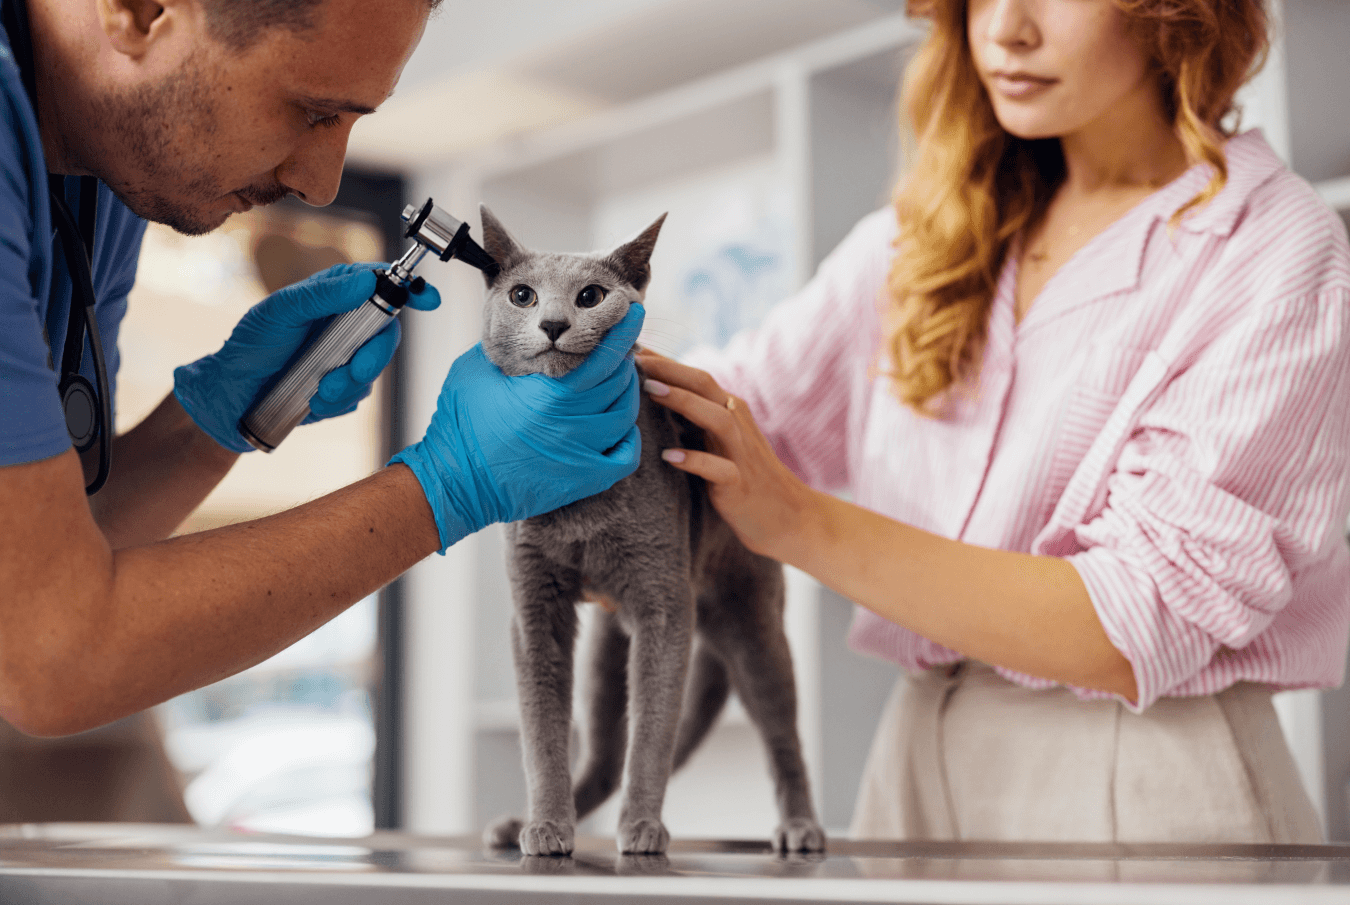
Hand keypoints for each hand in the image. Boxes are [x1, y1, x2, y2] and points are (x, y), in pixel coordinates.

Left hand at [173, 263, 440, 452]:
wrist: (230, 399)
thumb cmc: (250, 346)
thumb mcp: (280, 311)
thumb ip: (323, 295)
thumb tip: (366, 281)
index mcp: (333, 296)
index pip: (380, 284)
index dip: (409, 289)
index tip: (428, 299)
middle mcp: (344, 325)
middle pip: (386, 333)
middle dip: (374, 356)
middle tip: (354, 369)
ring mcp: (345, 358)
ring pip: (374, 370)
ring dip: (349, 384)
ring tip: (318, 390)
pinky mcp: (342, 389)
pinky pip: (358, 396)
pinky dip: (338, 402)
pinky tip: (312, 400)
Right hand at [392, 304, 645, 552]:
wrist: (455, 481)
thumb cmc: (461, 425)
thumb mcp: (477, 370)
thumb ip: (507, 345)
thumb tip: (528, 324)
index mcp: (550, 394)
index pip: (602, 356)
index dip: (623, 331)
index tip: (634, 312)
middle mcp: (572, 424)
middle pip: (618, 383)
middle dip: (623, 360)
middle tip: (617, 348)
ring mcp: (580, 453)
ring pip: (625, 416)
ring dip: (626, 394)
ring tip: (617, 381)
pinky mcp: (582, 479)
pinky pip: (625, 457)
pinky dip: (629, 439)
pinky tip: (620, 427)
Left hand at [636, 349, 813, 560]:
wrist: (788, 516)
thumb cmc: (744, 474)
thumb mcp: (720, 439)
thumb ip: (695, 417)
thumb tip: (653, 396)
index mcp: (730, 410)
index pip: (696, 377)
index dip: (665, 361)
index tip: (631, 349)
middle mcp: (738, 424)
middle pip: (706, 385)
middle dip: (669, 370)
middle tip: (633, 360)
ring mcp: (741, 453)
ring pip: (717, 418)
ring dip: (683, 402)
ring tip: (650, 391)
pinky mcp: (740, 484)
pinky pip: (719, 469)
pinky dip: (695, 460)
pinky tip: (670, 456)